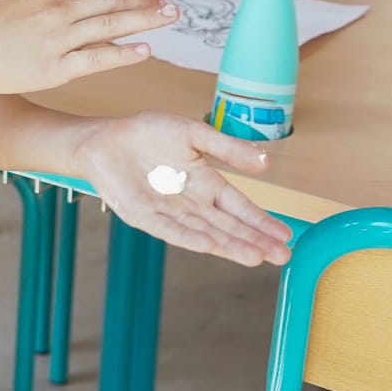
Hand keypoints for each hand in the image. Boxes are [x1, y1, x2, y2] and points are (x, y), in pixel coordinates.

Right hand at [0, 0, 171, 96]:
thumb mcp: (10, 0)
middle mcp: (56, 12)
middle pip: (110, 2)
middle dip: (144, 1)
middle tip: (171, 3)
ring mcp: (57, 40)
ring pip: (109, 27)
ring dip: (143, 21)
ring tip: (167, 19)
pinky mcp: (55, 69)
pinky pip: (97, 59)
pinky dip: (123, 54)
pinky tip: (145, 51)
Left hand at [75, 112, 293, 264]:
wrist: (105, 138)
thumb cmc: (148, 133)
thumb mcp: (194, 134)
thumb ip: (228, 148)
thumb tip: (266, 162)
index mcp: (207, 184)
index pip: (240, 207)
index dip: (262, 222)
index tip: (286, 236)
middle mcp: (192, 204)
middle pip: (228, 226)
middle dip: (254, 241)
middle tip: (281, 257)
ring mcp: (170, 213)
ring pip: (205, 232)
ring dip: (229, 245)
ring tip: (255, 257)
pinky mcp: (144, 216)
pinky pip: (169, 229)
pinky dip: (188, 237)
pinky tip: (208, 245)